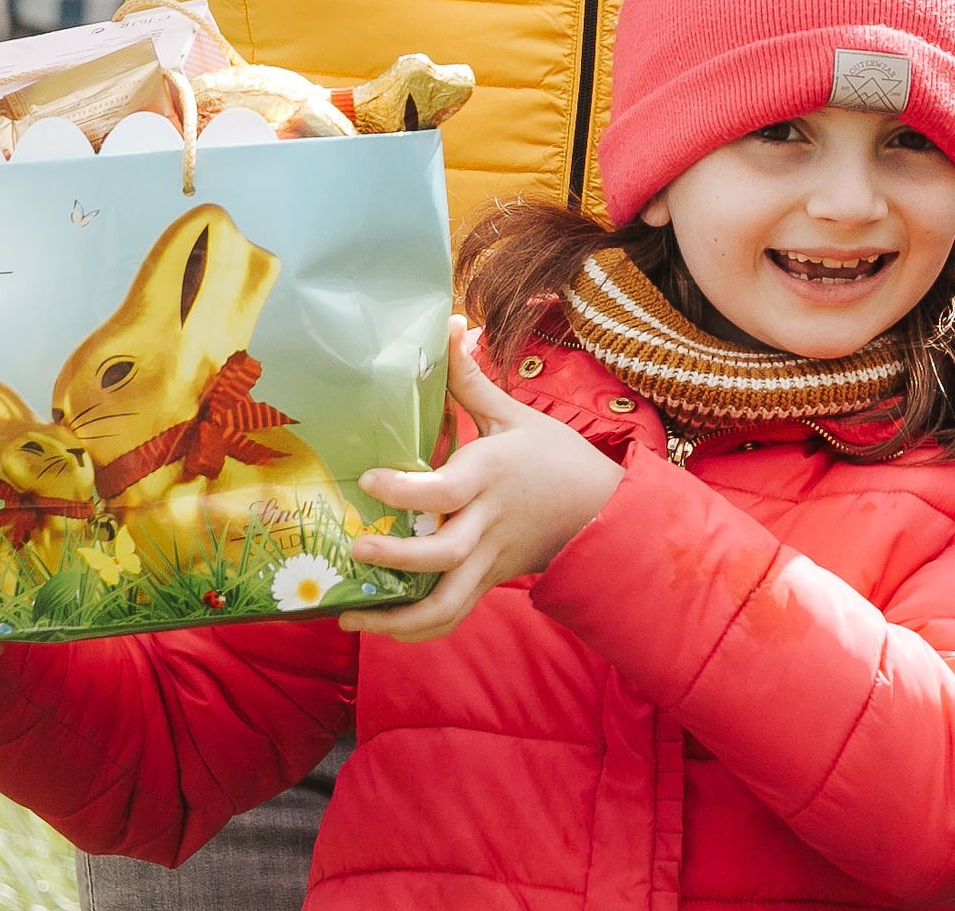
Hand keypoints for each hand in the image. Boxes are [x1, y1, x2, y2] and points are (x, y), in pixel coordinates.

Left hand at [343, 319, 622, 642]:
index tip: (370, 480)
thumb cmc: (555, 457)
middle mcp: (488, 522)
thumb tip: (449, 325)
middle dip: (395, 559)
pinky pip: (452, 614)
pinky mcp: (490, 581)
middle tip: (355, 551)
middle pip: (442, 554)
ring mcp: (490, 559)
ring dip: (397, 619)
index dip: (405, 490)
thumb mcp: (515, 415)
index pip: (446, 489)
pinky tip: (383, 624)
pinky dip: (417, 629)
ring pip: (446, 604)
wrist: (603, 511)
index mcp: (491, 475)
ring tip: (351, 616)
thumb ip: (470, 381)